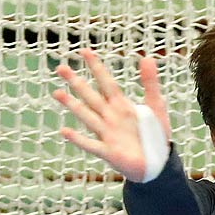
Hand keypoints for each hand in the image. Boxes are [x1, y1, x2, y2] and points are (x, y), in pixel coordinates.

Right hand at [53, 50, 171, 181]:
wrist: (158, 163)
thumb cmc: (155, 135)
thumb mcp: (156, 106)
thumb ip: (150, 83)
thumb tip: (148, 57)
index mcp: (121, 105)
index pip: (106, 82)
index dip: (96, 67)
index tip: (84, 51)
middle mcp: (110, 117)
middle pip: (90, 96)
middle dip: (76, 82)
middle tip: (60, 68)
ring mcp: (107, 134)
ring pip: (86, 116)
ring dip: (72, 105)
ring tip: (56, 93)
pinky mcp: (108, 151)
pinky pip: (90, 144)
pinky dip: (78, 139)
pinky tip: (64, 131)